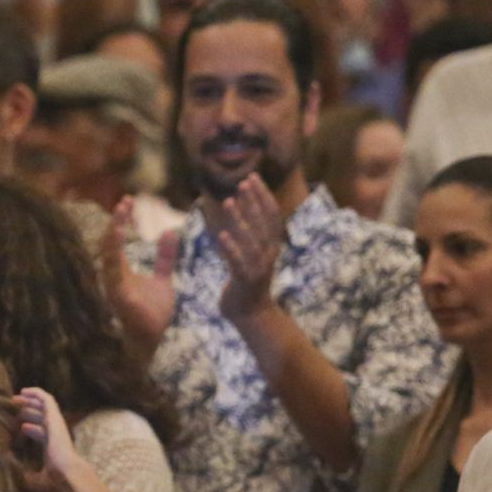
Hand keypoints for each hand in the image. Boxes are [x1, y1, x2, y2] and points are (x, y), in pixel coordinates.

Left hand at [15, 386, 83, 491]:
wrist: (68, 474)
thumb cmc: (54, 480)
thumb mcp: (34, 479)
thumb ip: (24, 475)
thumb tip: (9, 470)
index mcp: (53, 447)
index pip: (42, 433)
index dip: (30, 429)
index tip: (19, 427)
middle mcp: (56, 434)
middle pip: (42, 418)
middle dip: (28, 412)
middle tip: (13, 408)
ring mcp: (56, 425)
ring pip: (43, 406)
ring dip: (30, 401)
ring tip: (15, 398)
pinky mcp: (55, 417)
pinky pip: (47, 399)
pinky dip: (36, 393)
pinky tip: (24, 391)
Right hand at [100, 197, 176, 356]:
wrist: (152, 341)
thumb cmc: (153, 314)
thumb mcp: (162, 279)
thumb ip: (164, 257)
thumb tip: (169, 232)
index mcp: (121, 272)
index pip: (116, 241)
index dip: (120, 221)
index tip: (128, 201)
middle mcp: (114, 277)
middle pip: (108, 245)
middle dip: (115, 223)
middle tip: (124, 201)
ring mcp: (114, 288)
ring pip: (108, 257)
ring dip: (112, 236)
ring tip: (119, 215)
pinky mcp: (119, 298)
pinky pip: (114, 275)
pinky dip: (114, 257)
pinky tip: (118, 243)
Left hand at [216, 174, 283, 321]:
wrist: (251, 314)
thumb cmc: (247, 281)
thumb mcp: (251, 254)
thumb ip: (248, 234)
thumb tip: (238, 209)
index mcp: (270, 246)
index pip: (270, 215)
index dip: (263, 195)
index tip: (253, 177)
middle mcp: (268, 254)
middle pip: (263, 222)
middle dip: (254, 200)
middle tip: (243, 181)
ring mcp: (258, 267)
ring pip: (250, 239)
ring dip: (240, 219)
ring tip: (229, 201)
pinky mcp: (245, 281)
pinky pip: (238, 263)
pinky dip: (231, 249)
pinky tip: (221, 235)